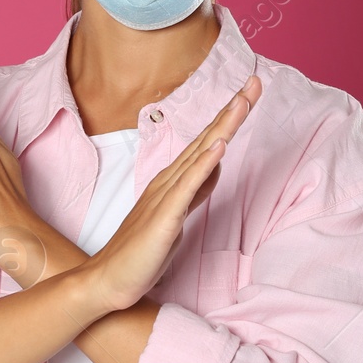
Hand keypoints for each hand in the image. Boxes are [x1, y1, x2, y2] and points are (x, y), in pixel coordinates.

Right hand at [84, 74, 262, 311]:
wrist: (108, 279)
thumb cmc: (141, 252)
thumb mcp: (177, 215)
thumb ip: (196, 189)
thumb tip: (216, 163)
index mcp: (173, 182)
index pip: (207, 143)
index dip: (228, 118)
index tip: (248, 94)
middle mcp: (169, 182)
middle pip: (207, 140)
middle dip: (231, 111)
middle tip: (254, 82)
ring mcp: (165, 198)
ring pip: (199, 156)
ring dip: (221, 128)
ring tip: (241, 102)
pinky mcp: (164, 218)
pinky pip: (187, 188)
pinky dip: (204, 165)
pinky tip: (218, 147)